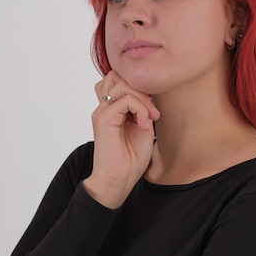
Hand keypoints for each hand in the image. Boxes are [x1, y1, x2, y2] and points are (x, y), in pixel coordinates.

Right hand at [83, 71, 159, 207]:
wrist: (118, 180)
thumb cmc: (130, 159)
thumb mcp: (142, 127)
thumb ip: (143, 109)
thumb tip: (151, 94)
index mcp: (112, 109)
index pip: (120, 80)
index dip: (140, 88)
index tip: (153, 111)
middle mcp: (104, 107)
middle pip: (119, 76)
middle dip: (142, 89)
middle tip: (153, 112)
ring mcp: (102, 112)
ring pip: (122, 84)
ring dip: (142, 98)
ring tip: (149, 118)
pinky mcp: (104, 118)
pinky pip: (125, 100)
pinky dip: (141, 110)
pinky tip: (144, 125)